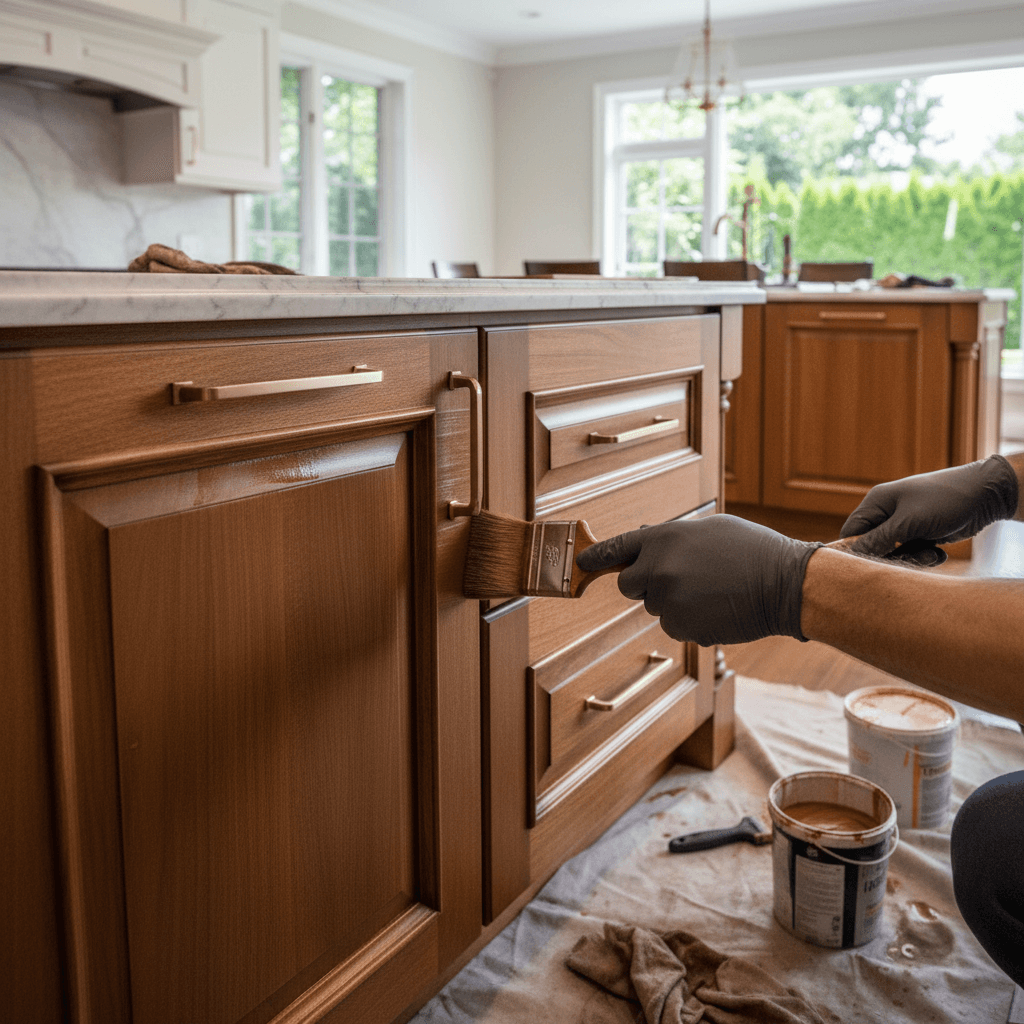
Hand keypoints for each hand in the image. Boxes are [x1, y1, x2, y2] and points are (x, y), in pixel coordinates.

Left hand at [575, 515, 821, 645]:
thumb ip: (671, 537)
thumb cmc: (752, 551)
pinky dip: (689, 620)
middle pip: (628, 585)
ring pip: (654, 606)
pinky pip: (674, 625)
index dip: (596, 556)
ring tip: (711, 590)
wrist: (784, 584)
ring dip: (673, 601)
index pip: (616, 548)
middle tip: (676, 578)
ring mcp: (668, 601)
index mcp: (663, 539)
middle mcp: (658, 570)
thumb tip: (643, 539)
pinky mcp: (681, 628)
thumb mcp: (709, 528)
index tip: (582, 561)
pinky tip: (715, 607)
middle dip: (644, 584)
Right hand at [839, 455, 1018, 559]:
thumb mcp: (909, 522)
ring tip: (930, 554)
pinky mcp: (922, 533)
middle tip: (909, 557)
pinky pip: (913, 552)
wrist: (985, 494)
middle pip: (873, 545)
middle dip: (891, 556)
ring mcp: (906, 524)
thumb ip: (879, 540)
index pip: (852, 531)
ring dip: (911, 558)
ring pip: (895, 552)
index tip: (867, 566)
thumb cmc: (944, 500)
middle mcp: (888, 513)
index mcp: (877, 503)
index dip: (854, 550)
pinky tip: (939, 553)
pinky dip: (924, 556)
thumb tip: (852, 555)